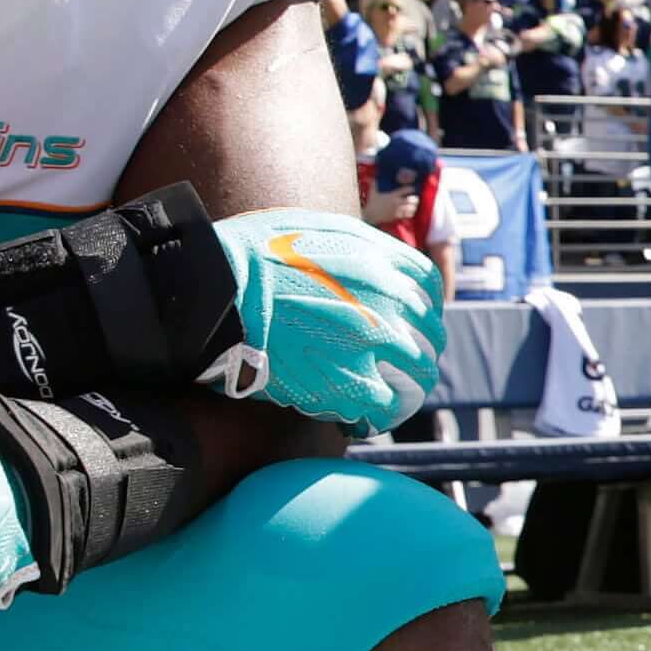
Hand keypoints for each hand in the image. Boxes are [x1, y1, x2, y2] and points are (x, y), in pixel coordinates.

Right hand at [215, 208, 450, 429]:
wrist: (220, 288)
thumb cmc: (254, 253)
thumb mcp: (317, 229)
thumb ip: (355, 247)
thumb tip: (370, 262)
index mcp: (381, 262)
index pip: (428, 288)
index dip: (423, 309)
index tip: (412, 322)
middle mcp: (389, 300)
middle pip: (430, 336)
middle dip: (420, 353)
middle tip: (403, 367)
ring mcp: (374, 343)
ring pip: (417, 377)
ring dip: (407, 390)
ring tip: (392, 399)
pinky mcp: (350, 381)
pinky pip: (384, 408)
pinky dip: (376, 417)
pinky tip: (362, 421)